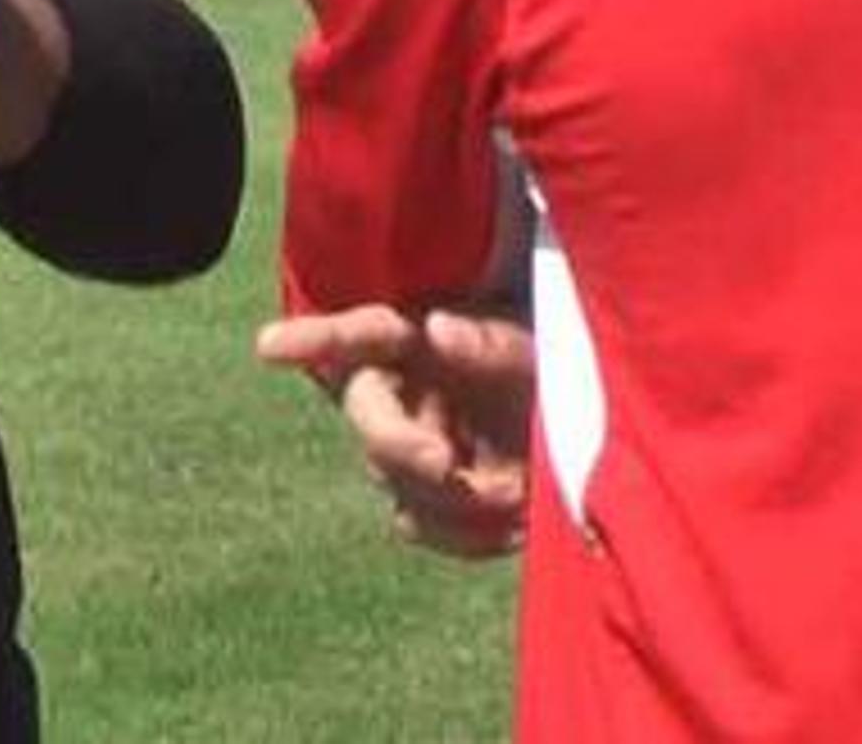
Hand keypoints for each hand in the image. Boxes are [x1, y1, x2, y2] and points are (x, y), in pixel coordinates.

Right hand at [254, 303, 534, 558]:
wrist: (593, 450)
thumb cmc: (561, 378)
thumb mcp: (544, 352)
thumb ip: (493, 342)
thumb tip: (437, 328)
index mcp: (421, 342)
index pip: (361, 336)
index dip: (313, 339)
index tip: (268, 345)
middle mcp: (402, 394)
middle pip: (369, 419)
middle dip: (399, 443)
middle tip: (445, 464)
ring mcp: (406, 451)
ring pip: (395, 482)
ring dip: (454, 496)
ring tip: (520, 493)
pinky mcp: (421, 503)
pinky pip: (419, 525)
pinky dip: (466, 533)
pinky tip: (512, 524)